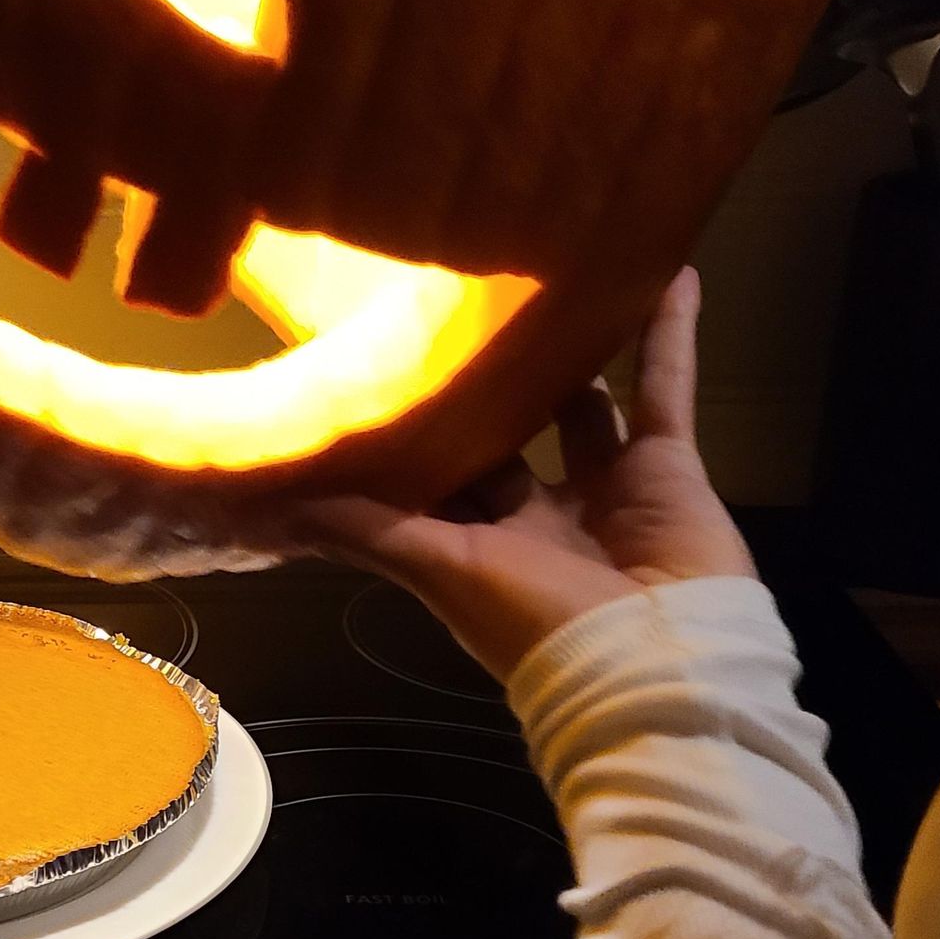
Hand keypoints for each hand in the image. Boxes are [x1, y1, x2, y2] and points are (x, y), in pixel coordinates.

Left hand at [284, 269, 755, 682]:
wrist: (661, 665)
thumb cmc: (537, 622)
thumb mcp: (439, 571)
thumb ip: (365, 528)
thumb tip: (270, 501)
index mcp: (474, 545)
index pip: (428, 476)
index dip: (405, 429)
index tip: (372, 363)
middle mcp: (534, 517)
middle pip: (503, 435)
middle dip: (483, 383)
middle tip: (452, 302)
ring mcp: (603, 490)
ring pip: (584, 403)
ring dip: (573, 349)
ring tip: (550, 273)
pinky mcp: (668, 469)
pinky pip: (666, 388)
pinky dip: (670, 333)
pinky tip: (667, 275)